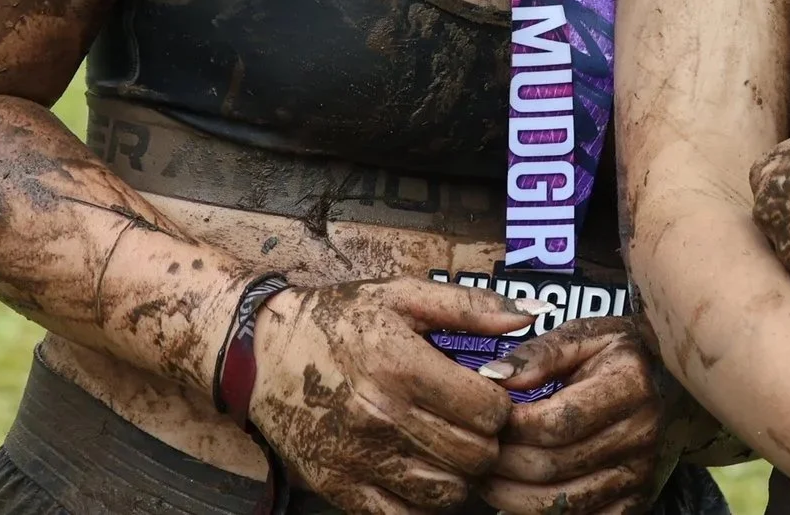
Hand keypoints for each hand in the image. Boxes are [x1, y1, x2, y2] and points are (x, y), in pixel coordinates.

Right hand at [247, 276, 530, 514]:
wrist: (260, 353)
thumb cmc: (339, 318)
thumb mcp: (403, 294)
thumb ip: (470, 305)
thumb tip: (529, 314)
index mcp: (402, 366)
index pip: (489, 410)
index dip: (503, 404)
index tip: (493, 394)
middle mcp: (380, 418)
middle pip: (474, 455)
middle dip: (489, 441)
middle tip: (478, 424)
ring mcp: (357, 458)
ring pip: (445, 492)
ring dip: (462, 474)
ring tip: (453, 447)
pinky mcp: (337, 486)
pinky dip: (424, 503)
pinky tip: (425, 472)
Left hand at [476, 316, 663, 514]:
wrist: (670, 385)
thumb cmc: (618, 356)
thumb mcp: (586, 337)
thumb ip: (540, 353)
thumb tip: (493, 377)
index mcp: (630, 385)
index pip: (557, 422)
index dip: (512, 427)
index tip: (487, 420)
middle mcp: (642, 433)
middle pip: (553, 467)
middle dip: (502, 464)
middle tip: (476, 454)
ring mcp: (640, 473)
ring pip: (560, 504)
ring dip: (510, 497)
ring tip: (487, 478)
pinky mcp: (636, 501)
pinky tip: (518, 497)